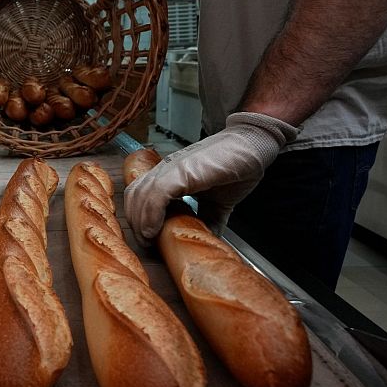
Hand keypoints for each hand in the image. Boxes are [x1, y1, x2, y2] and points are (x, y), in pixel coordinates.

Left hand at [124, 112, 298, 244]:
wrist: (253, 143)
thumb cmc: (236, 166)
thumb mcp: (218, 203)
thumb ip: (208, 221)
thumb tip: (207, 242)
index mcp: (170, 175)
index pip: (139, 196)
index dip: (138, 218)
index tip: (148, 239)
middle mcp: (165, 169)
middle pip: (133, 197)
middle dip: (135, 223)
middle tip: (147, 243)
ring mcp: (171, 168)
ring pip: (140, 196)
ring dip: (140, 222)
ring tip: (149, 240)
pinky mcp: (182, 171)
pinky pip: (156, 194)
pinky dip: (150, 215)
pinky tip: (154, 230)